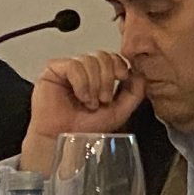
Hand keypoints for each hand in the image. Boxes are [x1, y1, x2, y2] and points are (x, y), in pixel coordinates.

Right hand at [20, 51, 144, 169]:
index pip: (112, 56)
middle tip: (104, 99)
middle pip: (102, 55)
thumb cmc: (87, 128)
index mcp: (98, 75)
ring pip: (89, 60)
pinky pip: (74, 66)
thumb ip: (134, 92)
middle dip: (107, 78)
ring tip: (90, 103)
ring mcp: (68, 69)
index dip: (119, 64)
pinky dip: (81, 83)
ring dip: (94, 84)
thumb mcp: (120, 111)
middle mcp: (84, 69)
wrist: (65, 139)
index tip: (122, 78)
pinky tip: (81, 97)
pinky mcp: (53, 70)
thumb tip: (140, 73)